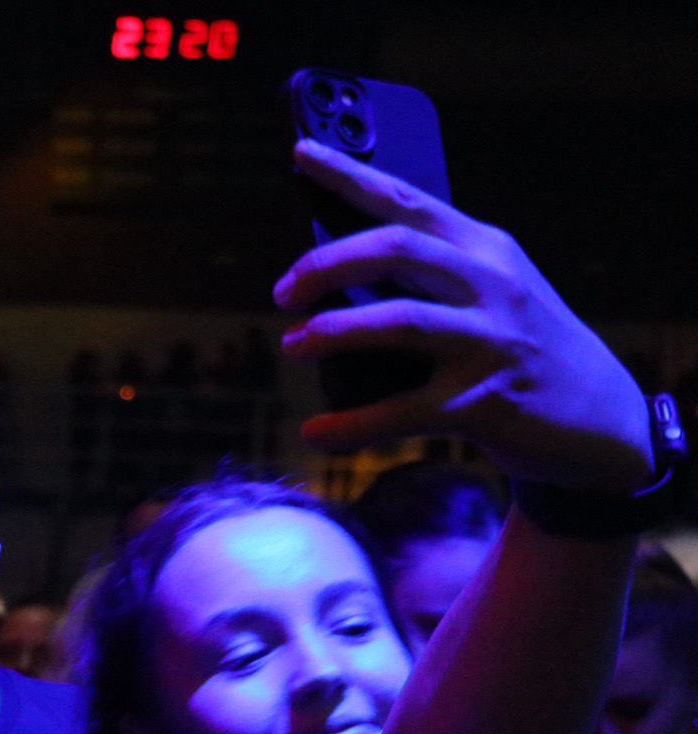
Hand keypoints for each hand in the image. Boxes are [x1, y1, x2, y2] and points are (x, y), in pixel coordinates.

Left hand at [278, 139, 652, 492]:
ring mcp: (489, 342)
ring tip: (292, 344)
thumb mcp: (491, 293)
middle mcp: (490, 285)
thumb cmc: (523, 347)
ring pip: (397, 322)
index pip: (406, 200)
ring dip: (332, 332)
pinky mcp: (483, 402)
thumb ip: (430, 275)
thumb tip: (334, 276)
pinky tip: (315, 431)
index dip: (349, 175)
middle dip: (325, 265)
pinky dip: (351, 424)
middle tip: (283, 292)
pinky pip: (400, 413)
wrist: (601, 416)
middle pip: (394, 251)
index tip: (301, 152)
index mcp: (484, 248)